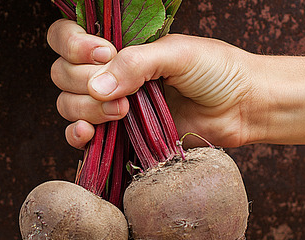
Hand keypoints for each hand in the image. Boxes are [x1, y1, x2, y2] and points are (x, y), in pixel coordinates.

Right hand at [47, 19, 264, 148]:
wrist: (242, 107)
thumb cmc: (216, 71)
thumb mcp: (176, 54)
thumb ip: (135, 63)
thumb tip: (97, 86)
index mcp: (117, 45)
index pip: (66, 37)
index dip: (73, 45)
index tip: (102, 54)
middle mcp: (108, 73)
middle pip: (62, 74)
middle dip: (84, 82)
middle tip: (125, 92)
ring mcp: (110, 105)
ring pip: (68, 105)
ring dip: (87, 109)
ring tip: (124, 112)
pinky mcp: (118, 136)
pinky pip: (80, 136)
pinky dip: (77, 135)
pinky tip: (88, 134)